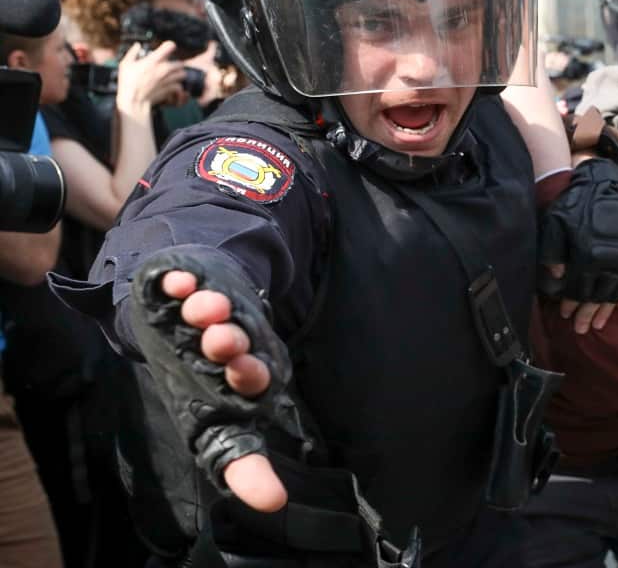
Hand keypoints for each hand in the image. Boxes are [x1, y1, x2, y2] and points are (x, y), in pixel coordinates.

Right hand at [116, 42, 187, 111]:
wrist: (133, 101)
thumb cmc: (127, 83)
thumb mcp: (125, 64)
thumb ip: (132, 53)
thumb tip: (137, 45)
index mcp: (153, 60)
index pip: (170, 46)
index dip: (169, 46)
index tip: (166, 50)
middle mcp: (163, 68)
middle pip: (180, 62)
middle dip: (176, 64)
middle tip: (170, 66)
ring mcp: (168, 79)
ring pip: (183, 74)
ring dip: (179, 75)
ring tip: (172, 76)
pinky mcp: (170, 89)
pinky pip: (180, 86)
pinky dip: (177, 86)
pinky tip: (171, 86)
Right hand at [160, 270, 286, 512]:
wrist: (186, 319)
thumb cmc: (207, 384)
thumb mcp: (221, 430)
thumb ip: (244, 465)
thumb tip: (274, 504)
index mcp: (246, 372)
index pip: (255, 375)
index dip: (252, 373)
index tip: (248, 375)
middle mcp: (232, 339)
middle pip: (236, 338)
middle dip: (231, 340)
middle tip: (222, 339)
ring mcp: (209, 309)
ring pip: (213, 306)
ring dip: (209, 306)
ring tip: (204, 307)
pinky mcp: (183, 286)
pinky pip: (183, 278)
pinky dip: (180, 279)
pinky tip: (178, 282)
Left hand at [538, 158, 617, 313]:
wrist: (606, 184)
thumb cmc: (576, 204)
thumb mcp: (555, 225)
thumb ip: (552, 253)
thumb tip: (558, 278)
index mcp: (589, 255)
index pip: (579, 289)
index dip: (572, 304)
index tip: (565, 314)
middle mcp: (611, 260)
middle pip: (598, 296)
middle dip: (587, 314)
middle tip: (581, 329)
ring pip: (617, 293)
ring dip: (606, 310)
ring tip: (599, 323)